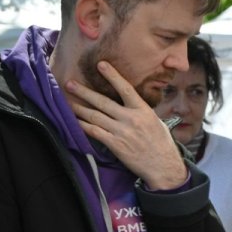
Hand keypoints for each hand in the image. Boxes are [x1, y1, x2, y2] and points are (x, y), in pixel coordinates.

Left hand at [66, 61, 187, 189]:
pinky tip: (74, 120)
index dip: (112, 76)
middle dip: (84, 92)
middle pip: (103, 102)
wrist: (163, 166)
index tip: (101, 65)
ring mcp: (121, 132)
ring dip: (78, 108)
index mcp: (143, 110)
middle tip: (70, 83)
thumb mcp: (157, 122)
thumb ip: (142, 112)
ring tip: (67, 101)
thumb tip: (130, 104)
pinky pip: (94, 132)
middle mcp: (131, 119)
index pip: (126, 89)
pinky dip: (82, 125)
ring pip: (95, 116)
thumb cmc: (162, 144)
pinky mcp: (115, 144)